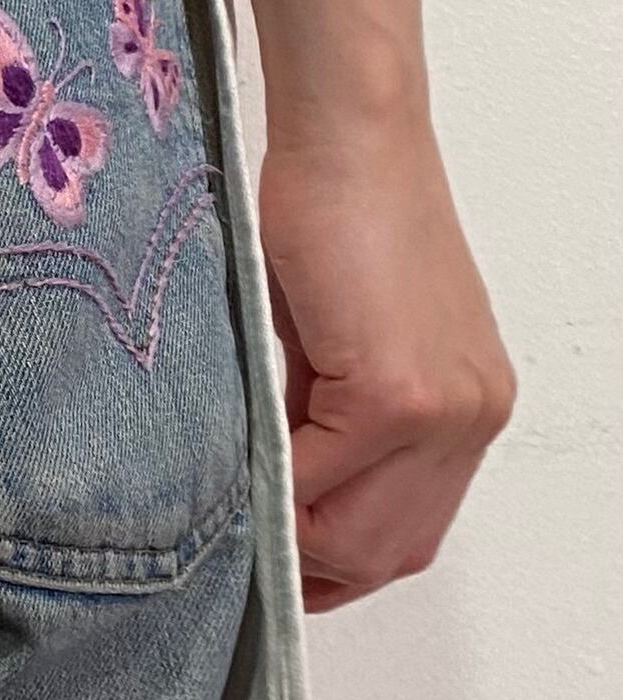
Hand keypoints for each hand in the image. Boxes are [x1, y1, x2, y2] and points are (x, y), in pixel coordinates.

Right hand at [260, 120, 514, 610]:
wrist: (348, 136)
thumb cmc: (332, 207)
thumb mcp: (335, 339)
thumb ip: (327, 418)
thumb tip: (277, 487)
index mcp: (466, 407)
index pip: (404, 530)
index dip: (333, 561)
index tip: (269, 556)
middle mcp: (471, 417)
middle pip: (389, 550)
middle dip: (308, 563)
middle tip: (237, 544)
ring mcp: (444, 411)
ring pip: (362, 532)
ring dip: (290, 529)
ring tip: (229, 500)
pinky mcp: (398, 394)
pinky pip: (322, 475)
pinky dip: (273, 480)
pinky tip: (232, 452)